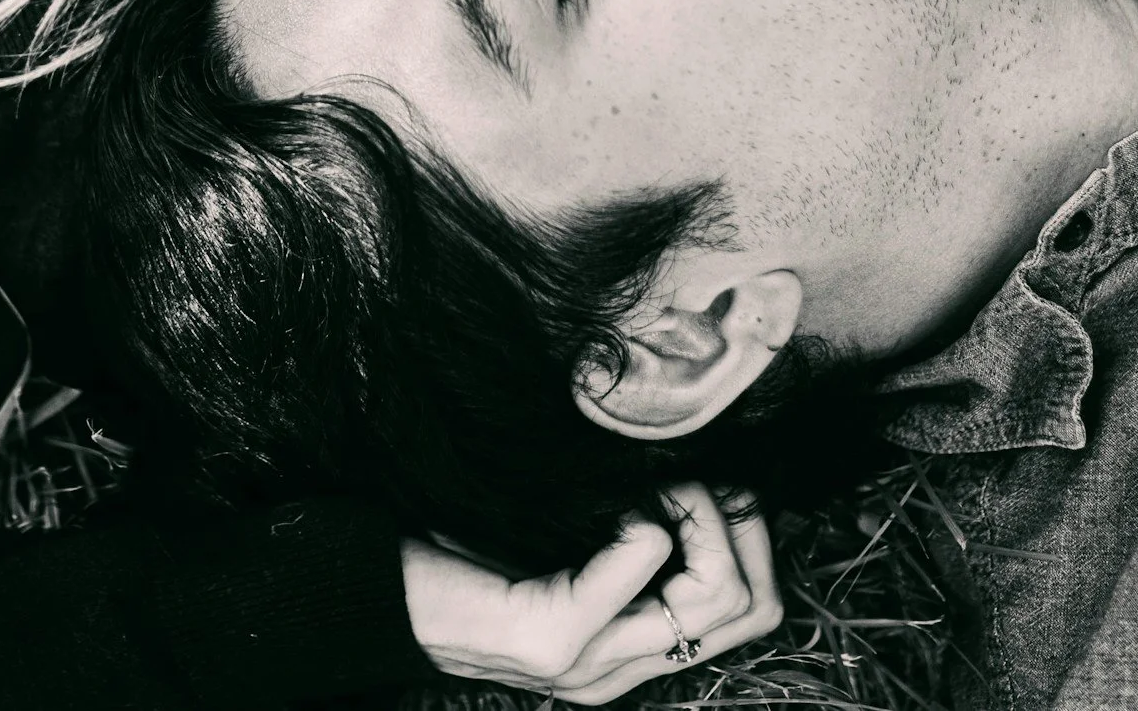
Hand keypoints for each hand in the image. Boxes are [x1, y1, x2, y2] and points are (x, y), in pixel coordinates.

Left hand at [402, 484, 782, 703]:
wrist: (382, 587)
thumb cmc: (471, 549)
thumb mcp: (566, 545)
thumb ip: (625, 535)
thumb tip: (693, 467)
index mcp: (629, 651)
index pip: (755, 612)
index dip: (752, 538)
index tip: (708, 483)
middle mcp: (621, 670)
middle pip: (754, 608)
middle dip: (744, 530)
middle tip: (693, 485)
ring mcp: (592, 663)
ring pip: (715, 594)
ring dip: (702, 517)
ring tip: (659, 488)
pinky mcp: (556, 639)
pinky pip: (641, 557)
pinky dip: (641, 517)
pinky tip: (608, 504)